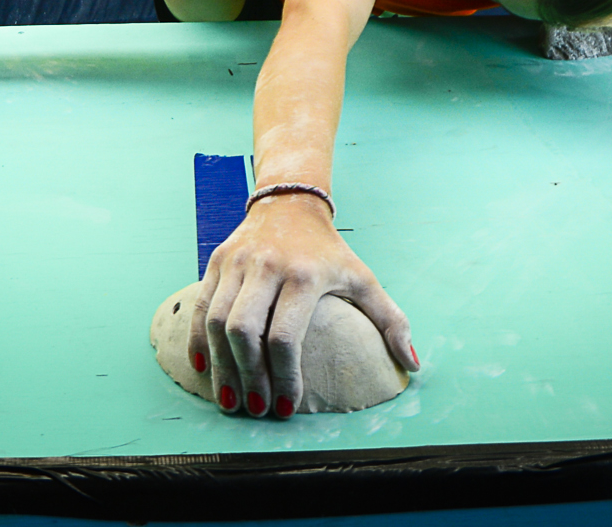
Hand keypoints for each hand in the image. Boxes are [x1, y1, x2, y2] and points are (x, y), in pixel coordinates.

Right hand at [193, 196, 415, 418]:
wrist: (290, 202)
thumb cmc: (329, 251)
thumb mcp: (363, 278)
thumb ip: (390, 320)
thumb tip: (412, 363)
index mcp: (303, 275)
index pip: (284, 335)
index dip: (283, 376)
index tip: (287, 407)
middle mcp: (265, 266)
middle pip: (244, 331)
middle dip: (248, 376)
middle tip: (256, 409)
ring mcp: (237, 263)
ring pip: (216, 320)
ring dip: (222, 365)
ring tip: (230, 399)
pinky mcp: (217, 261)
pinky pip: (200, 304)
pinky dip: (199, 338)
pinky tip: (204, 365)